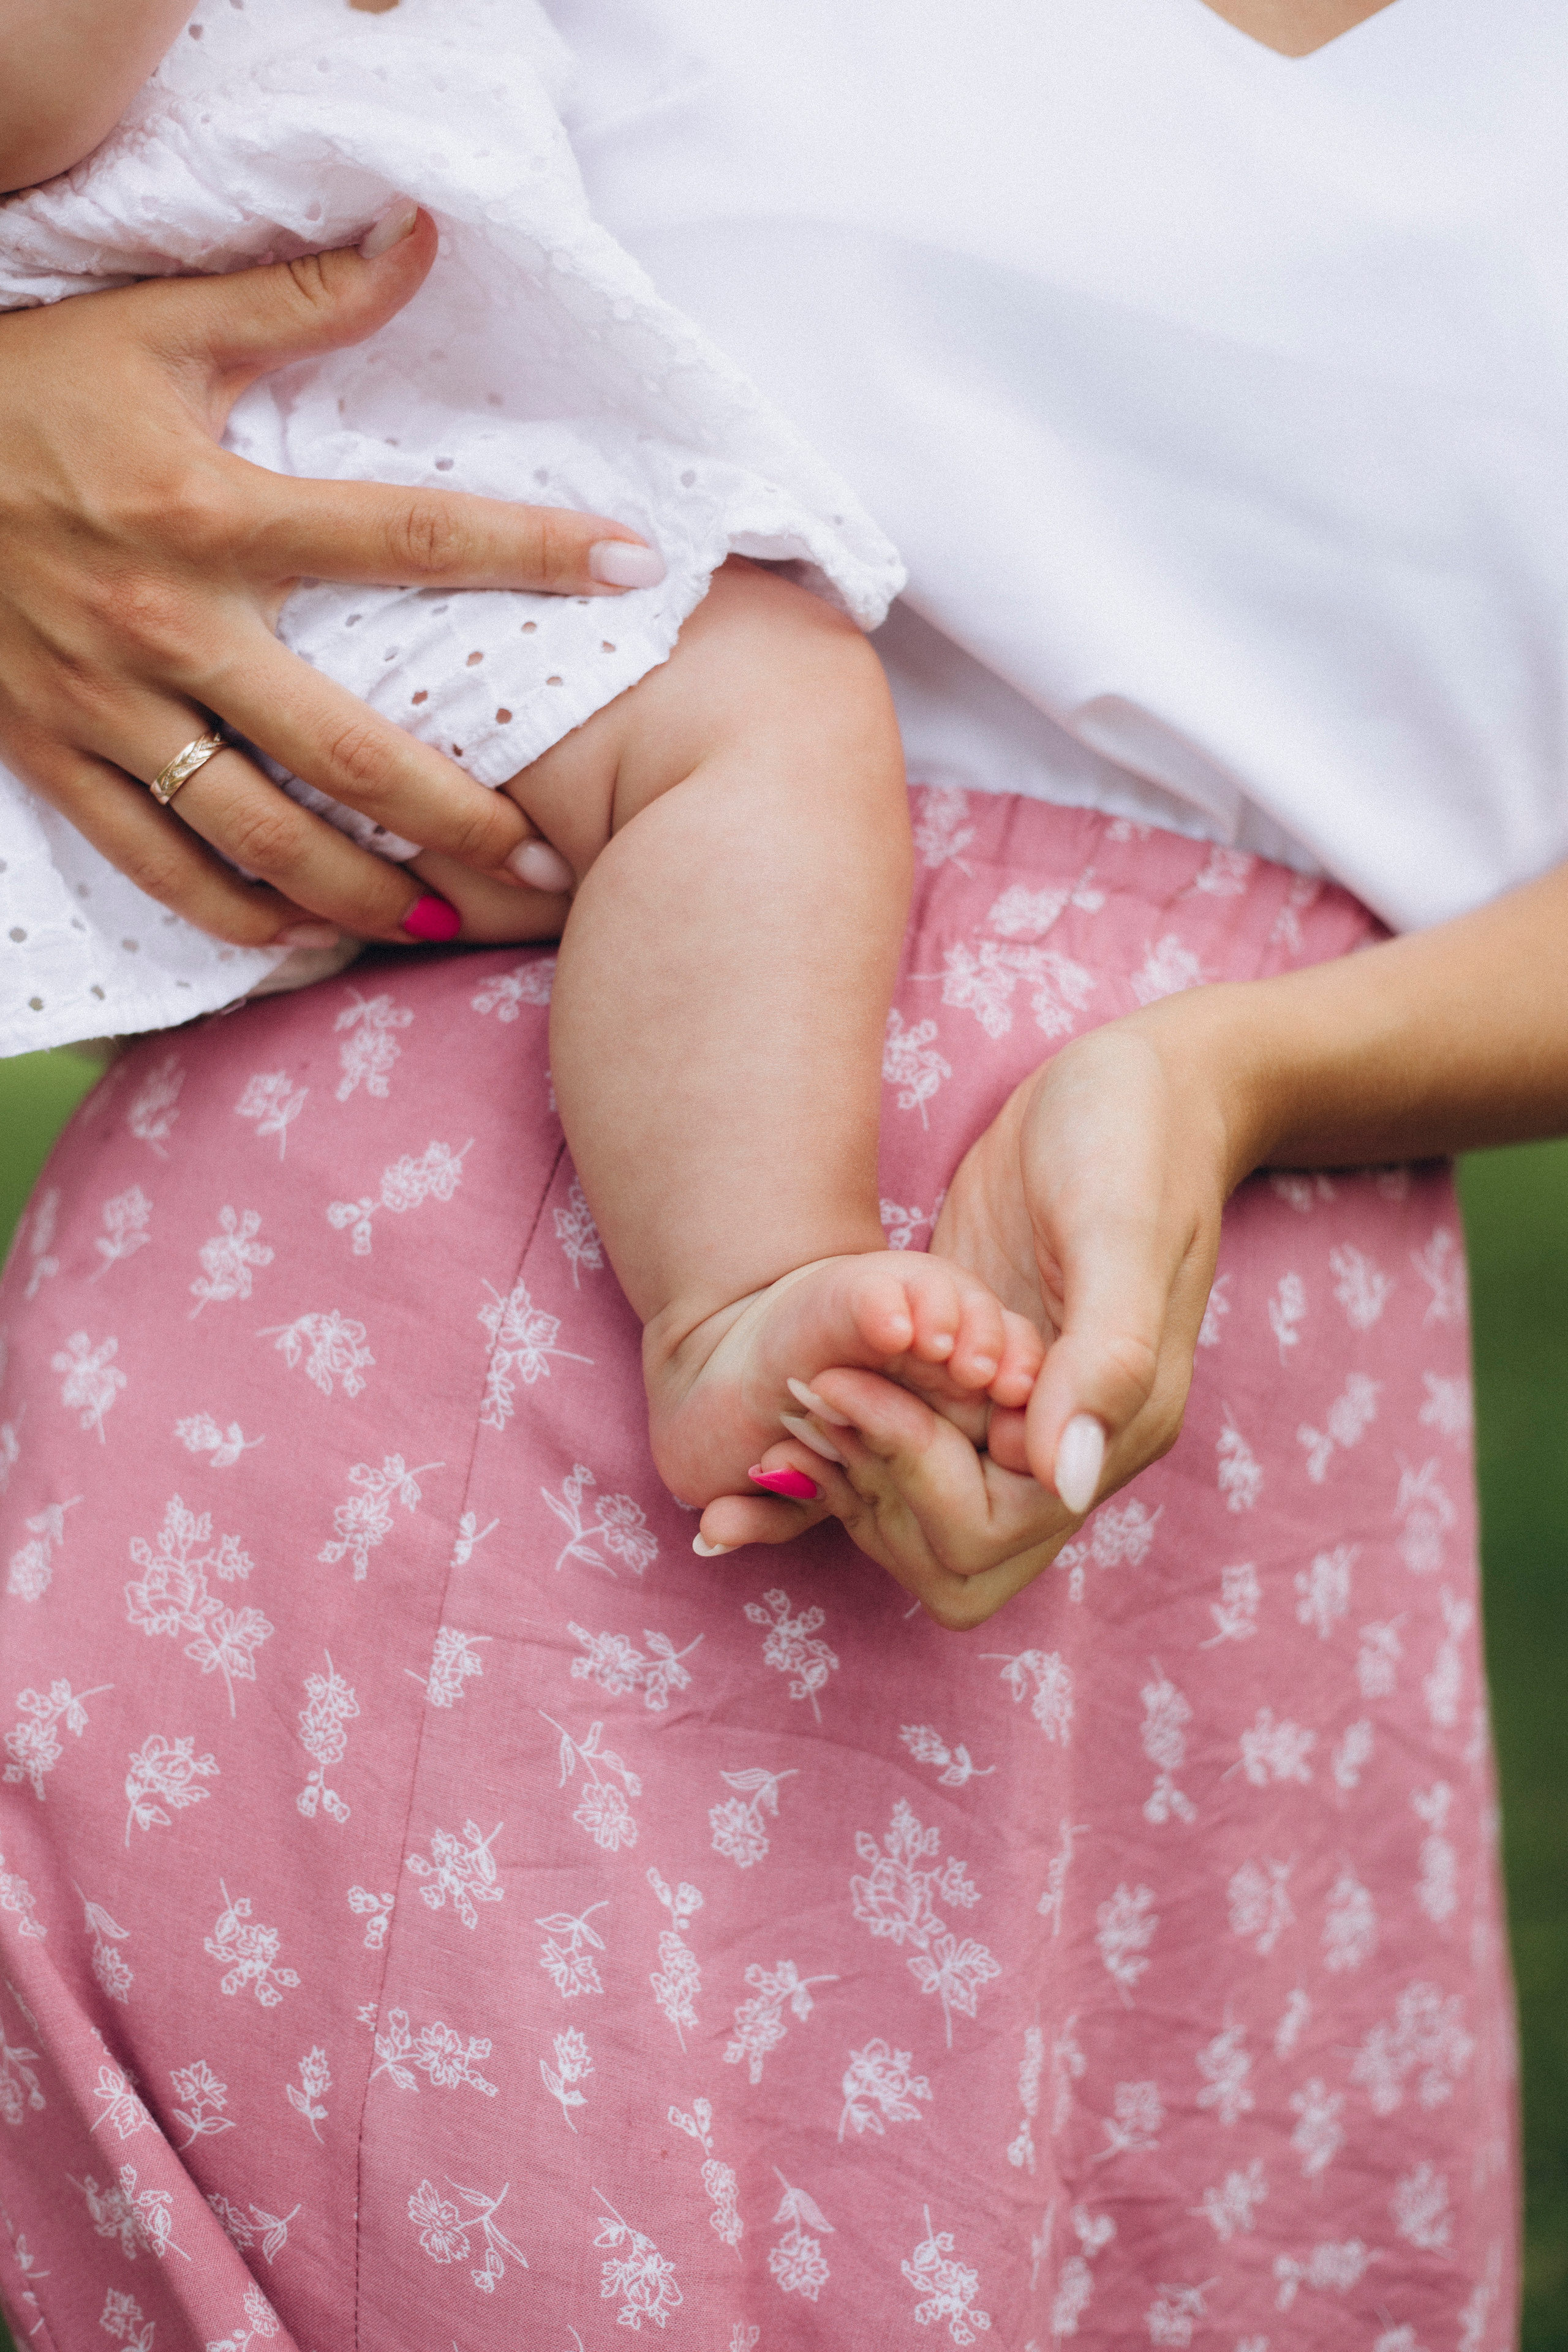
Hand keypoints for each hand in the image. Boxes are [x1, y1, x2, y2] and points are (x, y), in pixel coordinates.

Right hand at [0, 208, 661, 948]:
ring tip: (446, 928)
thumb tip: (422, 238)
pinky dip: (235, 916)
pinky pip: (155, 863)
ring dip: (360, 895)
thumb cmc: (24, 386)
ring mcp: (105, 705)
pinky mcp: (50, 754)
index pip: (405, 536)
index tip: (633, 567)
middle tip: (544, 866)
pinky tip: (306, 940)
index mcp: (208, 512)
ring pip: (256, 834)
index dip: (528, 549)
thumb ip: (296, 297)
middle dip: (455, 818)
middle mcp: (167, 624)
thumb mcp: (154, 323)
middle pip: (345, 749)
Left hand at [699, 995, 1245, 1625]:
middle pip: (950, 1554)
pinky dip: (851, 1441)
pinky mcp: (972, 1377)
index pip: (992, 1530)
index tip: (847, 1384)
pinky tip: (801, 1391)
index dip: (909, 1476)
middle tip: (814, 1396)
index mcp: (1114, 1427)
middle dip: (871, 1494)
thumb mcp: (1117, 1228)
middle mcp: (1064, 1443)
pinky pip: (906, 1450)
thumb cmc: (1134, 1138)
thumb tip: (1069, 1481)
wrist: (1137, 1083)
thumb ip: (1106, 1359)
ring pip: (917, 1515)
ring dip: (851, 1475)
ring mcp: (1015, 1413)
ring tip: (799, 1390)